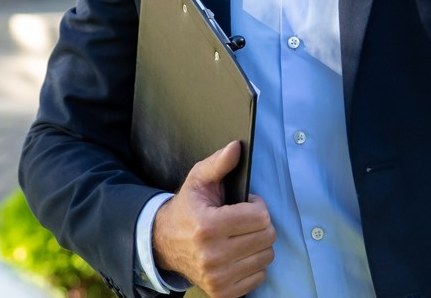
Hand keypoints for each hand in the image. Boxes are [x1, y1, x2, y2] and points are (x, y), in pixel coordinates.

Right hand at [152, 142, 274, 296]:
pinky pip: (259, 276)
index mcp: (208, 226)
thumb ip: (218, 164)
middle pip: (267, 237)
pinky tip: (238, 254)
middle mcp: (213, 255)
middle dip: (260, 224)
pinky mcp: (222, 292)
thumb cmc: (187, 209)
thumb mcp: (198, 181)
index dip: (256, 205)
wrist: (164, 244)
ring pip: (266, 257)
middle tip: (244, 220)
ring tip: (240, 236)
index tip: (244, 204)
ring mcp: (218, 277)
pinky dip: (253, 264)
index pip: (260, 216)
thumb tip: (236, 147)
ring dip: (258, 244)